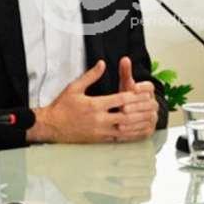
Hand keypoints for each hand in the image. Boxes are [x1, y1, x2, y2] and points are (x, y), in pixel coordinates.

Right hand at [28, 60, 156, 143]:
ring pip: (125, 129)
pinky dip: (131, 135)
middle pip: (126, 115)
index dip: (134, 96)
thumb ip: (91, 75)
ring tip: (150, 119)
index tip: (143, 92)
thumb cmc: (62, 106)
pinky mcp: (99, 140)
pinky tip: (139, 131)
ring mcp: (100, 131)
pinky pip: (119, 138)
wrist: (51, 126)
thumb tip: (102, 64)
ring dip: (139, 124)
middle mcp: (99, 119)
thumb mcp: (74, 87)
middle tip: (152, 106)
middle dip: (141, 110)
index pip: (120, 99)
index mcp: (94, 104)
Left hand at [115, 56, 158, 137]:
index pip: (149, 88)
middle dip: (135, 106)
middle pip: (147, 104)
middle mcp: (153, 104)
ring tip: (121, 122)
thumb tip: (125, 59)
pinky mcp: (149, 129)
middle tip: (123, 108)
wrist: (133, 113)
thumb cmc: (128, 97)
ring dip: (133, 121)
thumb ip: (125, 72)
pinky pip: (143, 130)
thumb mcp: (126, 85)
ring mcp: (153, 117)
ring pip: (145, 118)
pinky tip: (122, 132)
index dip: (142, 87)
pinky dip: (132, 132)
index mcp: (149, 92)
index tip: (133, 88)